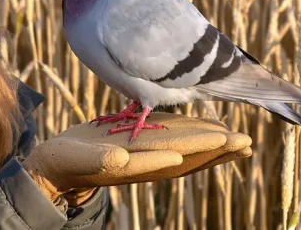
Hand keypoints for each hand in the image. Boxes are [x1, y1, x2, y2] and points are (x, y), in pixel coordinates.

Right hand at [21, 112, 251, 201]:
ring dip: (212, 146)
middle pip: (189, 156)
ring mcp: (146, 156)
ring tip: (237, 141)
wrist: (54, 168)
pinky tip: (203, 131)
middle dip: (217, 149)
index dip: (199, 147)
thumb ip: (102, 159)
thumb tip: (125, 158)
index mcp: (135, 165)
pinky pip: (172, 141)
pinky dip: (192, 136)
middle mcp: (147, 162)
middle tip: (245, 142)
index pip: (174, 154)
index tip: (223, 140)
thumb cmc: (65, 163)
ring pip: (186, 150)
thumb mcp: (80, 159)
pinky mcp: (140, 146)